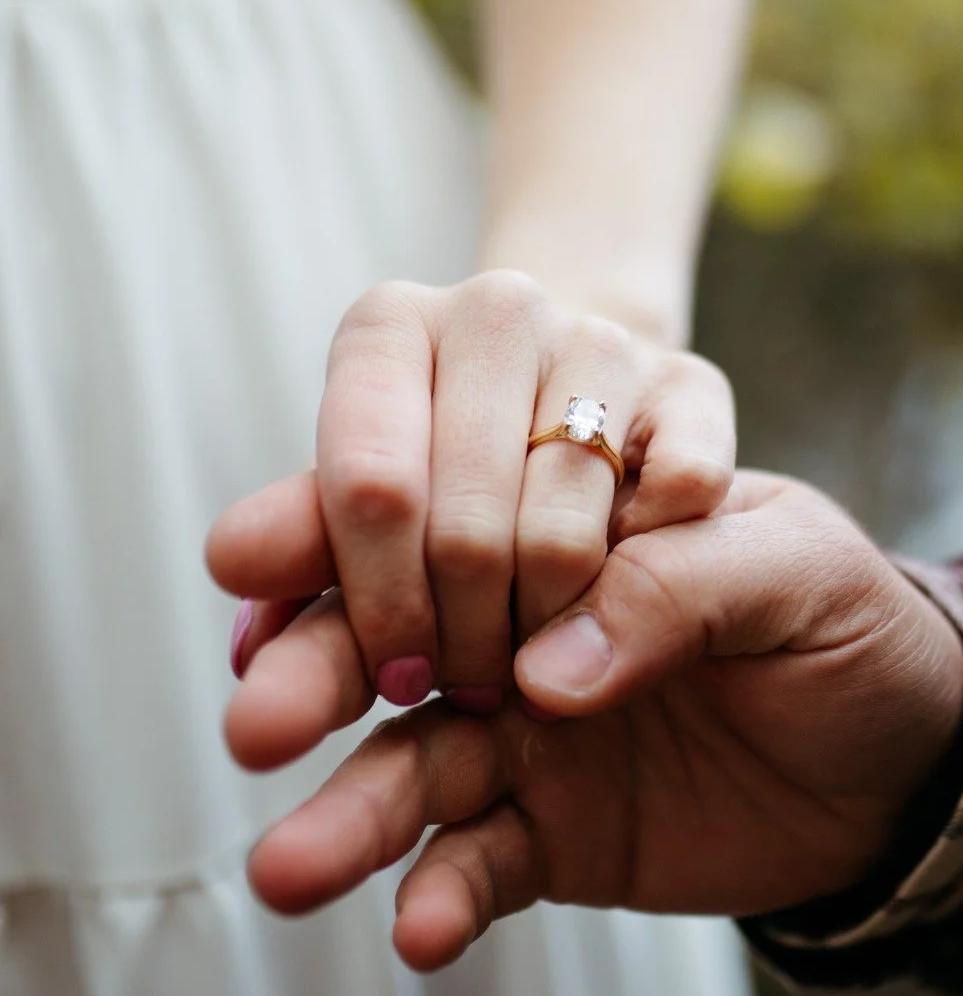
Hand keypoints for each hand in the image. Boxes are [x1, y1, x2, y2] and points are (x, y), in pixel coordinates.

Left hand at [207, 271, 735, 710]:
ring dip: (548, 634)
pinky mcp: (698, 387)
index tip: (396, 675)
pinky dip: (649, 578)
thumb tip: (233, 561)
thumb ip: (308, 551)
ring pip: (566, 537)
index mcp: (387, 328)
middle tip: (466, 686)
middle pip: (466, 530)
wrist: (601, 444)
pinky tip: (626, 587)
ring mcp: (605, 342)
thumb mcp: (374, 532)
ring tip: (538, 660)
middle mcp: (495, 309)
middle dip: (461, 641)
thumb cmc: (465, 501)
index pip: (370, 488)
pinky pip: (674, 509)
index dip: (380, 604)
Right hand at [237, 474, 962, 971]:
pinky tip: (418, 931)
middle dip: (315, 670)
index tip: (258, 560)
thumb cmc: (853, 626)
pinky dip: (443, 897)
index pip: (433, 503)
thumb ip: (680, 586)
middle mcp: (517, 625)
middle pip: (389, 638)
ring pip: (410, 766)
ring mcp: (525, 734)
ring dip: (348, 813)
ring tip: (288, 869)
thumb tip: (548, 673)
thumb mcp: (797, 568)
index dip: (340, 525)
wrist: (913, 763)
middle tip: (258, 717)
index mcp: (563, 524)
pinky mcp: (550, 837)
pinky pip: (478, 867)